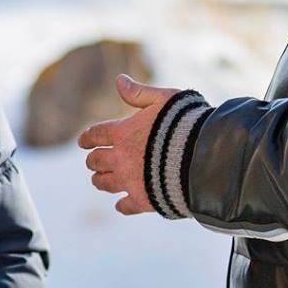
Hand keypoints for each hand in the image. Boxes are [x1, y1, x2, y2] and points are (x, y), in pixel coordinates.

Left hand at [76, 74, 182, 215]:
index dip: (87, 138)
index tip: (82, 142)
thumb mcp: (165, 99)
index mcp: (123, 132)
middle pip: (96, 162)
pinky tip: (121, 205)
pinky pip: (125, 206)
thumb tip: (119, 80)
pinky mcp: (143, 200)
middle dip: (93, 161)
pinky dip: (121, 205)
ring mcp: (130, 180)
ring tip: (99, 181)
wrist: (205, 156)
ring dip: (100, 181)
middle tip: (93, 162)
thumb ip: (140, 93)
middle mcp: (121, 158)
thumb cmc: (187, 122)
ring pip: (104, 184)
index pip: (95, 135)